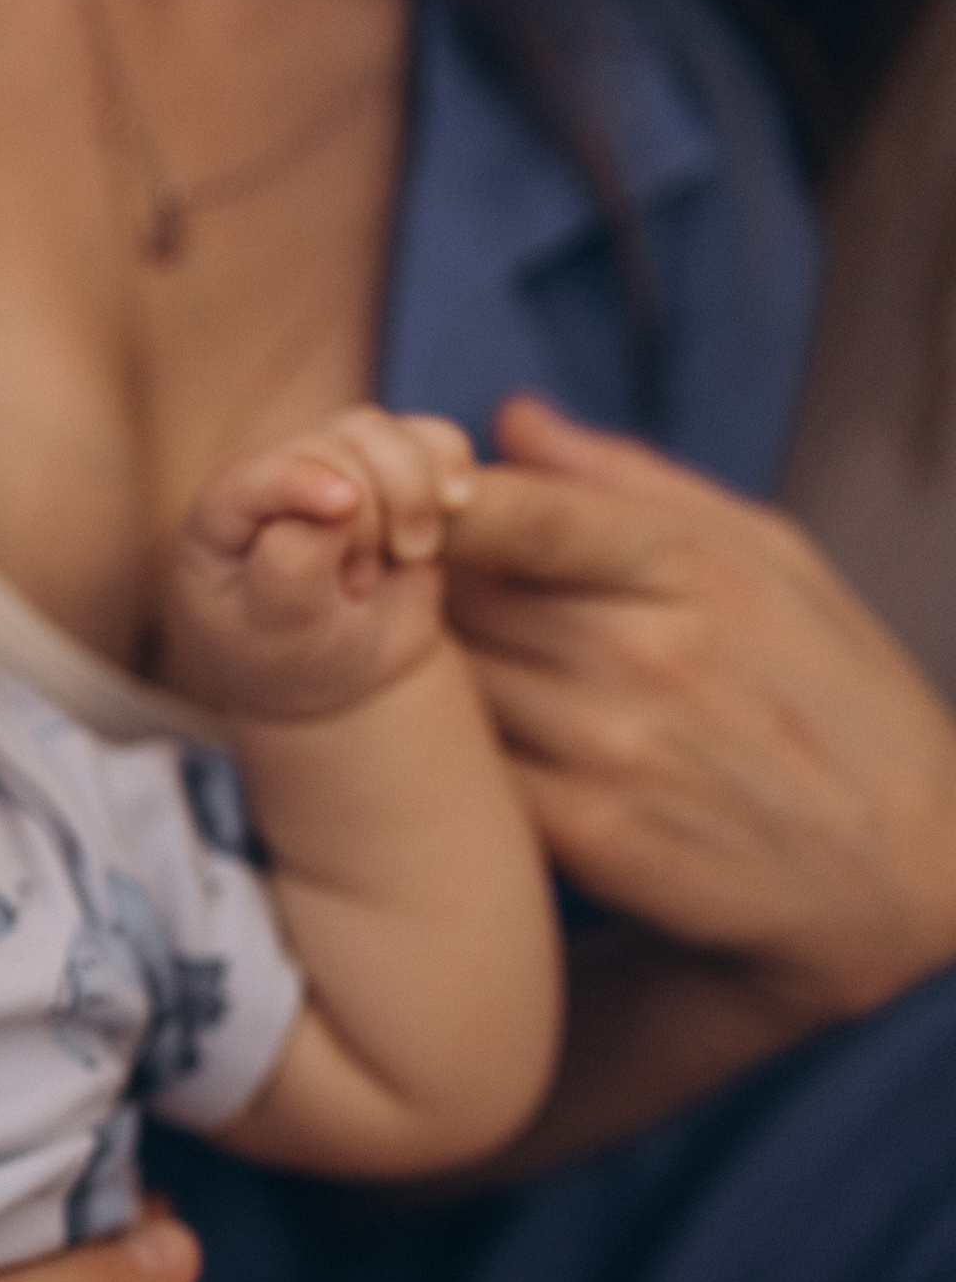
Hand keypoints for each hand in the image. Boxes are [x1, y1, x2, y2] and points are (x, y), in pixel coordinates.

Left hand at [167, 406, 474, 720]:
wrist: (348, 675)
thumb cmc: (295, 658)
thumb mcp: (279, 634)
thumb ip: (291, 568)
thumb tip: (335, 505)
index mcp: (220, 522)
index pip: (252, 479)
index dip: (299, 481)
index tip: (343, 506)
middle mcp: (272, 481)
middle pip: (329, 451)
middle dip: (365, 518)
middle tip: (358, 587)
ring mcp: (335, 470)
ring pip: (380, 434)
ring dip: (412, 494)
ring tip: (409, 557)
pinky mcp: (394, 472)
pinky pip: (431, 437)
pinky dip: (452, 464)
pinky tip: (455, 506)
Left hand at [445, 396, 955, 1027]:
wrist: (909, 862)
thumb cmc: (832, 689)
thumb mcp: (771, 558)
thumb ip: (629, 485)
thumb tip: (510, 419)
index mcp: (692, 568)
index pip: (528, 514)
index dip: (438, 499)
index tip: (390, 496)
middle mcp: (648, 651)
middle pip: (463, 596)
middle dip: (413, 587)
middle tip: (379, 590)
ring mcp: (615, 746)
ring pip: (452, 684)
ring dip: (418, 674)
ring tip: (408, 668)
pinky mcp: (589, 834)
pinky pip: (470, 771)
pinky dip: (443, 757)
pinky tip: (443, 753)